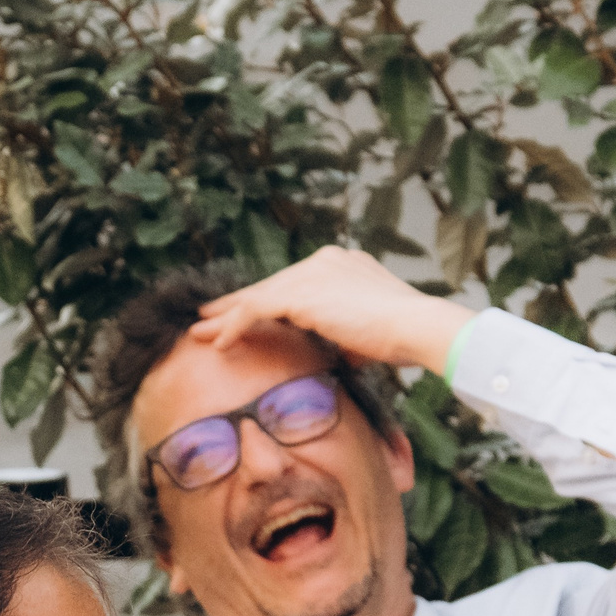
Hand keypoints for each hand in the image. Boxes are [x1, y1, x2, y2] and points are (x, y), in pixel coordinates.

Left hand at [190, 247, 474, 374]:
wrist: (415, 326)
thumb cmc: (405, 336)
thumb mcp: (372, 333)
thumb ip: (350, 337)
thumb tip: (344, 355)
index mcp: (343, 264)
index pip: (294, 283)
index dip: (267, 300)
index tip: (247, 314)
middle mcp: (324, 260)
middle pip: (270, 284)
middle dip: (237, 304)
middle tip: (208, 317)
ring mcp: (311, 273)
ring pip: (257, 296)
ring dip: (225, 316)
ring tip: (200, 331)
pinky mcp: (299, 293)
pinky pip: (254, 309)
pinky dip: (233, 326)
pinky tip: (218, 343)